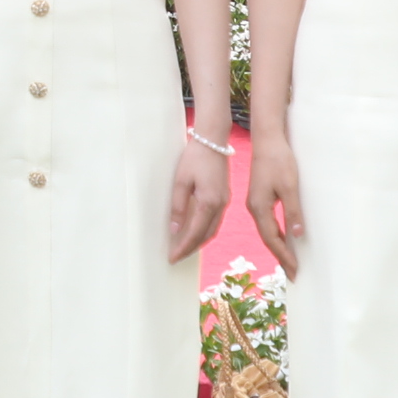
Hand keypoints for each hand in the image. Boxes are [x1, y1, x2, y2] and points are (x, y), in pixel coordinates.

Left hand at [164, 131, 230, 264]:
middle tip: (176, 257)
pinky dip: (205, 231)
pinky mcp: (224, 197)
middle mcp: (220, 205)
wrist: (213, 140)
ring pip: (212, 230)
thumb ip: (178, 207)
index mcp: (209, 203)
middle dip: (191, 248)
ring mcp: (225, 202)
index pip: (195, 233)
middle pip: (206, 235)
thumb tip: (175, 229)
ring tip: (184, 248)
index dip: (183, 248)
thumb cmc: (194, 158)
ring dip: (199, 241)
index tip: (172, 258)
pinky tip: (196, 232)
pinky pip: (215, 221)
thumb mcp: (181, 181)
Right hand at [244, 129, 307, 278]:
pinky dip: (276, 234)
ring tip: (289, 261)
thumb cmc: (279, 161)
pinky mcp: (259, 197)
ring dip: (278, 247)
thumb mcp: (289, 187)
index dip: (284, 256)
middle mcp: (254, 208)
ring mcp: (255, 202)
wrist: (267, 140)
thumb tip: (297, 235)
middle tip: (293, 274)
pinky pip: (268, 222)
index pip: (273, 239)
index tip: (295, 271)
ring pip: (267, 231)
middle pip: (268, 238)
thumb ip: (292, 212)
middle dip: (281, 257)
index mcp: (259, 207)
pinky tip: (284, 238)